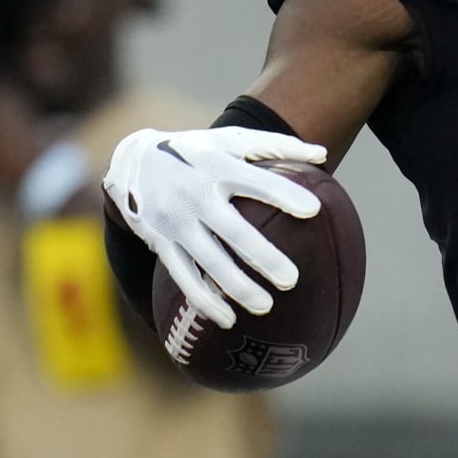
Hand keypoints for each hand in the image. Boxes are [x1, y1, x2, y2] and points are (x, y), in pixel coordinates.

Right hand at [102, 127, 327, 328]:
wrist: (133, 160)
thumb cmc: (198, 151)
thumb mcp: (231, 139)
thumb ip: (277, 146)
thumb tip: (323, 155)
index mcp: (217, 166)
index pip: (257, 182)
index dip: (284, 195)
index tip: (314, 210)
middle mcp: (195, 195)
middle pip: (233, 231)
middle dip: (262, 256)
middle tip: (291, 280)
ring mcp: (176, 222)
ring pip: (208, 261)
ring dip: (236, 287)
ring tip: (266, 306)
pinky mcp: (161, 243)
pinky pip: (184, 276)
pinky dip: (204, 300)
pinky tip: (228, 319)